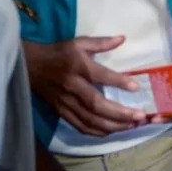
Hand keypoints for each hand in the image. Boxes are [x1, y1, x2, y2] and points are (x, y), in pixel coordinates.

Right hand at [24, 37, 147, 136]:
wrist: (31, 66)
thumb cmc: (59, 53)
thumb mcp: (79, 43)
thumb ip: (101, 42)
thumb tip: (123, 38)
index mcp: (77, 67)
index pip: (100, 76)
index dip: (118, 82)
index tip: (136, 87)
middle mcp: (72, 88)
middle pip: (96, 105)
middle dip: (120, 113)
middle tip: (140, 117)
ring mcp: (65, 103)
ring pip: (90, 120)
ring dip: (112, 126)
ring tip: (132, 126)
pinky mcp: (61, 112)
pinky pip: (80, 126)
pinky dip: (97, 131)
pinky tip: (112, 131)